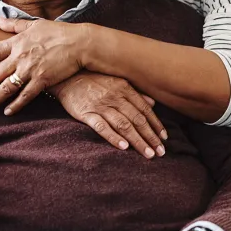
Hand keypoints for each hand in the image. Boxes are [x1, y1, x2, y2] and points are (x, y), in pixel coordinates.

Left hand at [0, 17, 87, 115]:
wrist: (79, 43)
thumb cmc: (58, 32)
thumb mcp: (34, 24)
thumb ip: (14, 24)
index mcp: (17, 42)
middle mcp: (20, 57)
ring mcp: (31, 70)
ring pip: (7, 88)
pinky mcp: (43, 80)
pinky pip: (26, 95)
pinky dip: (16, 105)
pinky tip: (7, 112)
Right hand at [50, 72, 166, 158]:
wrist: (66, 76)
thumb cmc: (93, 80)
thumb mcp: (116, 81)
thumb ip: (135, 93)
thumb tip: (153, 103)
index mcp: (125, 89)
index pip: (145, 110)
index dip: (156, 125)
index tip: (164, 138)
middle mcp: (115, 97)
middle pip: (137, 120)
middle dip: (151, 137)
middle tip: (161, 152)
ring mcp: (101, 106)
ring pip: (124, 125)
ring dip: (138, 140)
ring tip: (148, 154)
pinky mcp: (86, 113)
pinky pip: (102, 126)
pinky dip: (113, 137)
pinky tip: (123, 147)